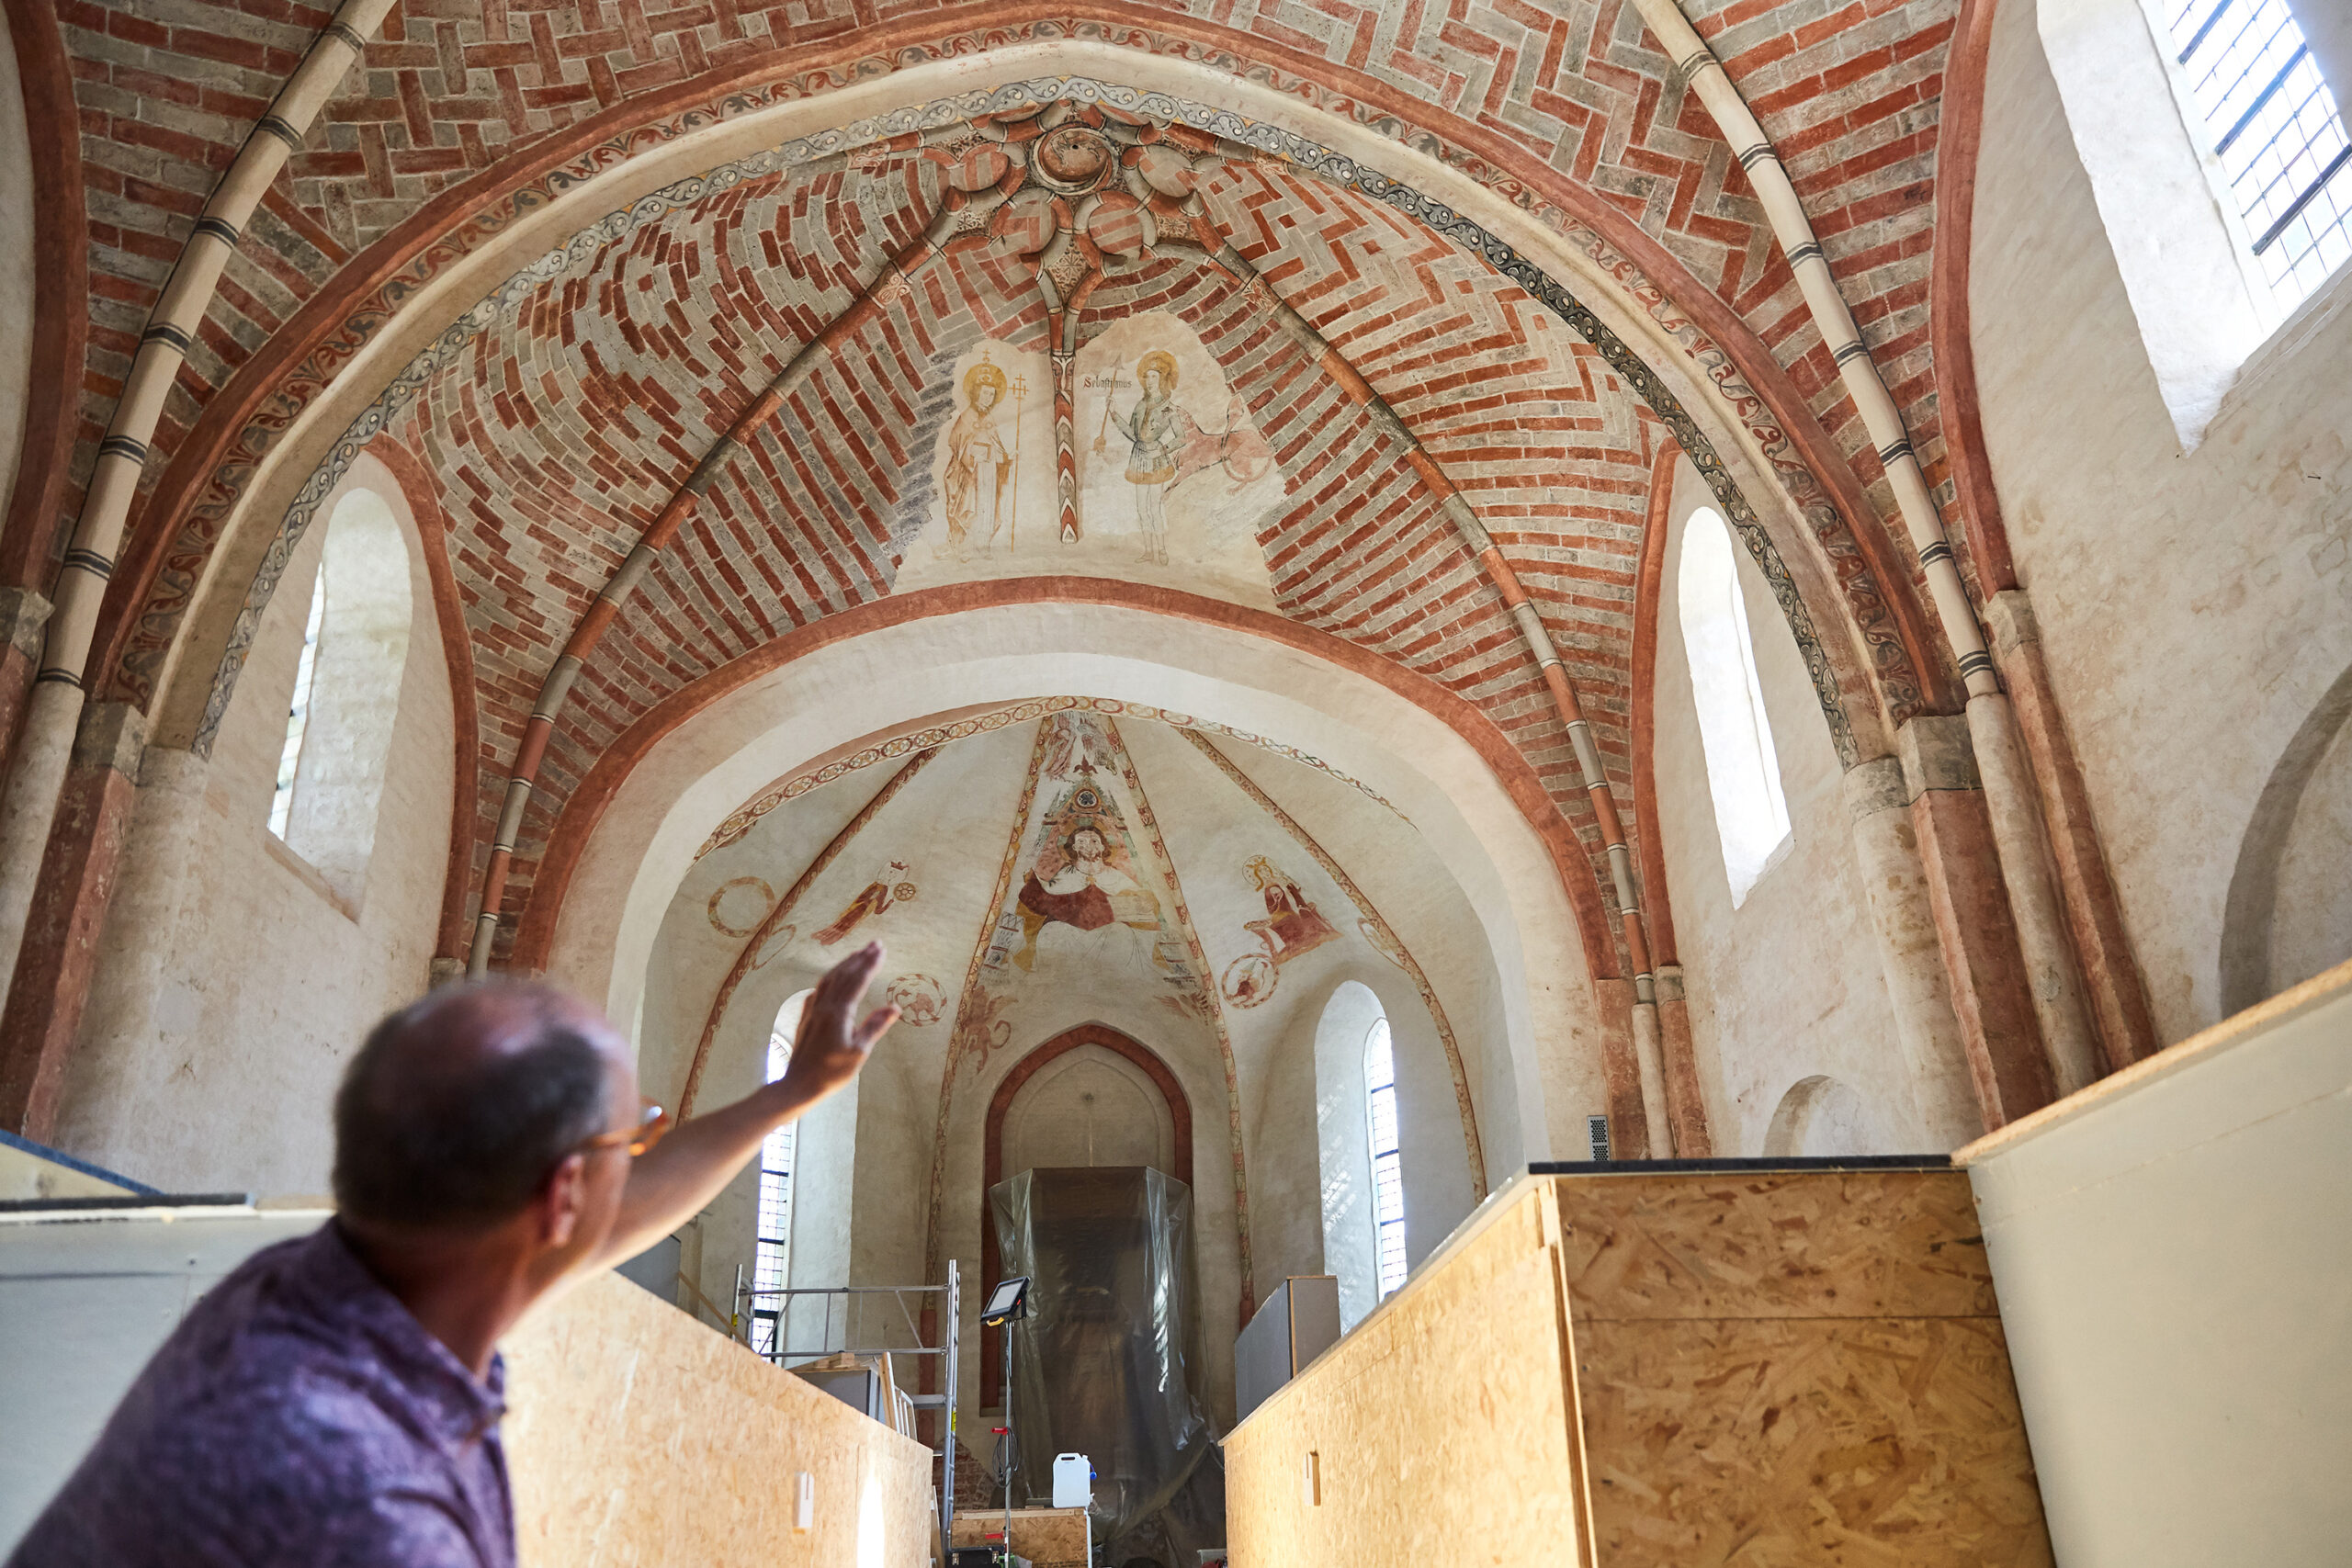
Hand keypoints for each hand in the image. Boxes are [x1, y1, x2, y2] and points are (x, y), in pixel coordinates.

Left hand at [775, 941, 897, 1107]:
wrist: (797, 1085)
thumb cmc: (831, 1073)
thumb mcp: (858, 1053)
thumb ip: (874, 1027)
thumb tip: (894, 1008)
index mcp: (839, 1013)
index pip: (858, 981)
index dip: (870, 964)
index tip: (882, 950)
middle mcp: (824, 1006)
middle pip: (844, 975)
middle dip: (860, 958)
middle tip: (875, 944)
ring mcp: (812, 1010)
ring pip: (829, 980)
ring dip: (844, 964)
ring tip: (857, 954)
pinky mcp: (806, 1018)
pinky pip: (819, 990)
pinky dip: (830, 979)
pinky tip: (831, 979)